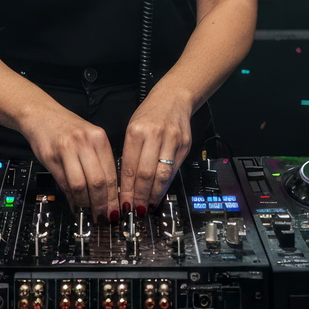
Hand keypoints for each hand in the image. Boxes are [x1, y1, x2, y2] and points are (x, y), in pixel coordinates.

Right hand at [21, 102, 119, 220]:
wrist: (40, 114)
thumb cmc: (67, 128)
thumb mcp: (89, 138)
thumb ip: (99, 160)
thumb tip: (109, 192)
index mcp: (99, 137)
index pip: (111, 173)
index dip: (114, 197)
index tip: (115, 211)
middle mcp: (84, 142)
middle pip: (98, 181)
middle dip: (102, 205)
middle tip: (103, 217)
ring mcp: (67, 149)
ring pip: (81, 185)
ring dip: (85, 205)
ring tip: (88, 214)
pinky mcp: (51, 156)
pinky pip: (64, 183)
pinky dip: (71, 199)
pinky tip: (75, 205)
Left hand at [118, 87, 192, 212]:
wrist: (174, 98)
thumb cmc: (149, 114)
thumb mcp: (132, 127)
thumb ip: (130, 153)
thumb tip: (124, 183)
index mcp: (136, 131)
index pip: (129, 166)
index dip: (126, 189)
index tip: (123, 203)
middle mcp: (155, 135)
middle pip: (146, 173)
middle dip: (139, 196)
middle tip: (134, 210)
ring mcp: (172, 140)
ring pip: (162, 174)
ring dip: (154, 194)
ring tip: (147, 206)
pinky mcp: (184, 145)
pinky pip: (174, 170)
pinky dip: (166, 185)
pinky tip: (160, 194)